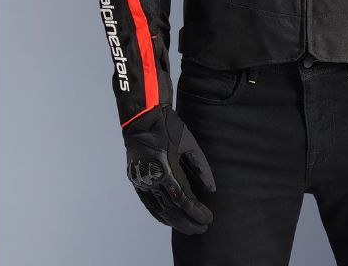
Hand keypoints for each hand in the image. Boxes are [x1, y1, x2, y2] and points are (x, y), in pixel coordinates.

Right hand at [123, 105, 215, 234]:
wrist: (142, 119)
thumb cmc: (168, 128)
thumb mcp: (189, 143)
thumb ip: (200, 167)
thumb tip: (212, 189)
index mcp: (165, 169)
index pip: (183, 199)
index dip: (196, 212)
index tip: (208, 219)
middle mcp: (151, 179)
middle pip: (171, 209)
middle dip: (188, 222)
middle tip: (202, 228)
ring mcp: (141, 181)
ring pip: (159, 210)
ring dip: (176, 222)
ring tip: (190, 228)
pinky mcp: (136, 181)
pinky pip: (148, 204)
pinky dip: (159, 215)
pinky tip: (169, 220)